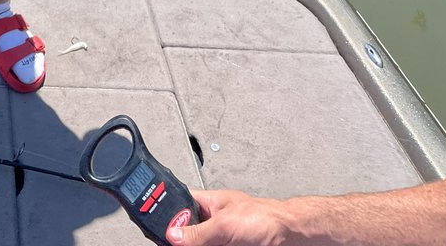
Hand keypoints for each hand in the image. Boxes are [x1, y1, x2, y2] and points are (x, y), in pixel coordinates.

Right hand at [168, 191, 287, 245]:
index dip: (167, 215)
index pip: (179, 204)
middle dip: (177, 239)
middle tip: (171, 245)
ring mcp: (218, 240)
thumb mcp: (225, 224)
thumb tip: (173, 234)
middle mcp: (210, 222)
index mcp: (207, 203)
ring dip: (187, 245)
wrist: (288, 238)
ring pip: (195, 244)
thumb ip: (199, 231)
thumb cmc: (263, 218)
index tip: (157, 230)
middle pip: (184, 233)